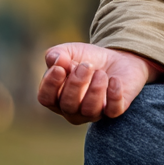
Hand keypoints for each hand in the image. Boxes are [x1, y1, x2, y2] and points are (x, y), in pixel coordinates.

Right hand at [37, 42, 163, 124]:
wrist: (117, 58)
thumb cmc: (87, 59)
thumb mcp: (70, 51)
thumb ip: (57, 53)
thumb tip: (56, 59)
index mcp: (56, 96)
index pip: (46, 98)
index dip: (50, 84)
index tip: (60, 68)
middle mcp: (72, 110)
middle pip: (67, 105)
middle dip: (76, 84)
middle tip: (86, 66)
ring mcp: (93, 112)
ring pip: (89, 110)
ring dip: (95, 90)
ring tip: (100, 72)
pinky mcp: (114, 110)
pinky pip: (113, 110)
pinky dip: (114, 95)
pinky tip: (114, 79)